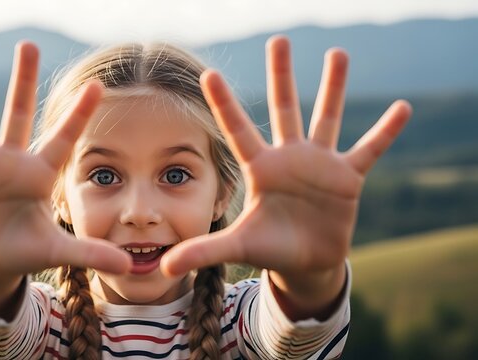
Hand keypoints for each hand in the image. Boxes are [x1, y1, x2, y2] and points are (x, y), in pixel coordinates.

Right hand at [0, 42, 130, 278]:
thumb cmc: (25, 249)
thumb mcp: (58, 251)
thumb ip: (89, 252)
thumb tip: (126, 264)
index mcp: (40, 174)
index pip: (63, 138)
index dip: (79, 113)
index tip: (97, 85)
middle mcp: (10, 162)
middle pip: (18, 114)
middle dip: (23, 81)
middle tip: (27, 45)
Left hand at [162, 36, 410, 280]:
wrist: (305, 262)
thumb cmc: (268, 249)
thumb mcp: (236, 247)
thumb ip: (203, 251)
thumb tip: (163, 267)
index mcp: (260, 169)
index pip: (238, 130)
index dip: (224, 103)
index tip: (209, 73)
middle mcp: (288, 158)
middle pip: (283, 109)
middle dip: (281, 76)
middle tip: (278, 40)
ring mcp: (319, 164)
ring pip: (326, 118)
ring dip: (333, 87)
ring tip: (337, 53)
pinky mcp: (347, 178)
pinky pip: (369, 150)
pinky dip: (385, 132)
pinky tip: (403, 108)